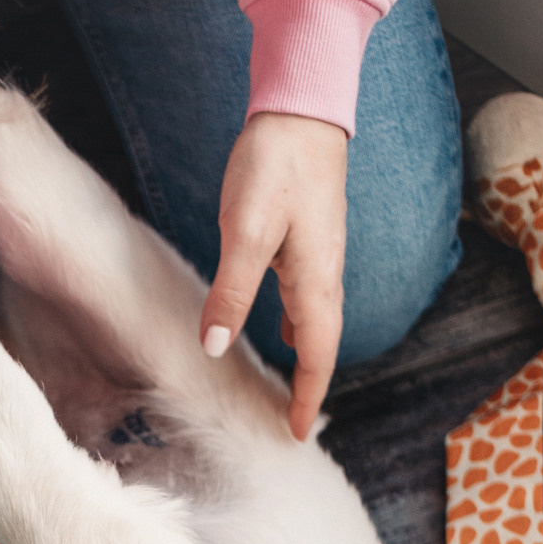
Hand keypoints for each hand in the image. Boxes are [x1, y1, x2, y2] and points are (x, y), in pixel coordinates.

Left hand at [200, 112, 347, 440]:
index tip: (296, 435)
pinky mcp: (309, 238)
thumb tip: (217, 347)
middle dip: (311, 386)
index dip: (308, 398)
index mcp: (315, 280)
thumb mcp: (245, 230)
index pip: (318, 356)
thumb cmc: (274, 165)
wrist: (302, 108)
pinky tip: (283, 327)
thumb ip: (232, 291)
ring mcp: (321, 256)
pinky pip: (307, 297)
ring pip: (316, 321)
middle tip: (293, 423)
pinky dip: (300, 324)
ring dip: (307, 357)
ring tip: (291, 386)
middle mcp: (325, 275)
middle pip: (323, 345)